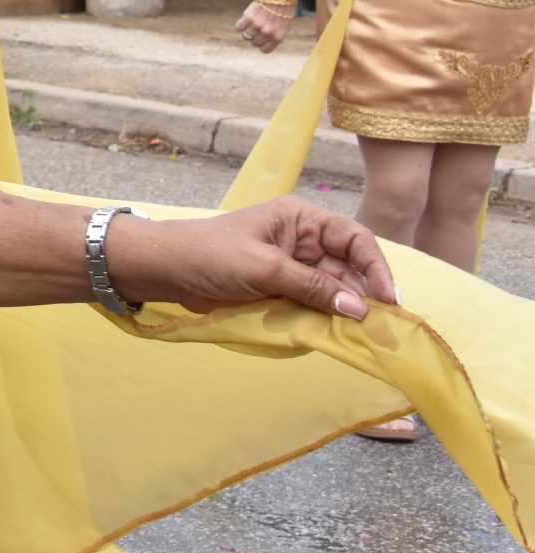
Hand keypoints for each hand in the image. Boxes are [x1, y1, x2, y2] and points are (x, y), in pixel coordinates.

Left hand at [116, 200, 394, 318]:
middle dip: (364, 293)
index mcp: (300, 219)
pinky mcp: (279, 287)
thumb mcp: (265, 268)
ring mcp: (291, 264)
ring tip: (363, 334)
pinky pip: (312, 301)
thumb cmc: (210, 255)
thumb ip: (312, 287)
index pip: (354, 238)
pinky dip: (324, 316)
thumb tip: (359, 309)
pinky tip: (336, 332)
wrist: (164, 269)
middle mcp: (301, 239)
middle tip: (382, 327)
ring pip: (333, 288)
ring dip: (345, 309)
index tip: (388, 299)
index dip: (376, 267)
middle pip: (348, 266)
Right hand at [234, 0, 294, 52]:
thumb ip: (273, 36)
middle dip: (256, 36)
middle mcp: (267, 33)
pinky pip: (239, 27)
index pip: (264, 50)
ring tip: (254, 22)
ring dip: (249, 30)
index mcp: (277, 37)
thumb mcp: (283, 26)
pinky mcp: (248, 17)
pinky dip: (241, 24)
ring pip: (246, 35)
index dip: (262, 44)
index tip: (263, 39)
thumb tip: (260, 43)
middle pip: (254, 43)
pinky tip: (247, 19)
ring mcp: (257, 26)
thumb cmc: (283, 10)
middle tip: (259, 28)